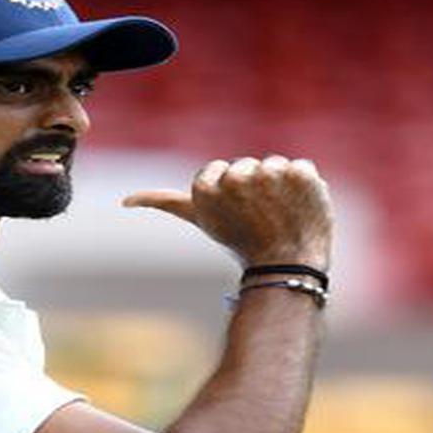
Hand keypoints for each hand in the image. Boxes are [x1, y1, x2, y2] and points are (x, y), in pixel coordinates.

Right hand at [123, 156, 332, 270]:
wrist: (285, 266)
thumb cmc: (240, 241)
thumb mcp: (199, 219)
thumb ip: (164, 202)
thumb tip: (125, 201)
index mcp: (206, 188)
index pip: (220, 170)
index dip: (230, 193)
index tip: (234, 215)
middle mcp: (236, 177)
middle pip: (248, 166)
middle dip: (255, 188)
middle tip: (259, 218)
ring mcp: (271, 174)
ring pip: (275, 166)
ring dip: (281, 188)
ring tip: (280, 215)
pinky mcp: (301, 173)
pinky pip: (303, 168)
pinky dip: (307, 187)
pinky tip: (300, 209)